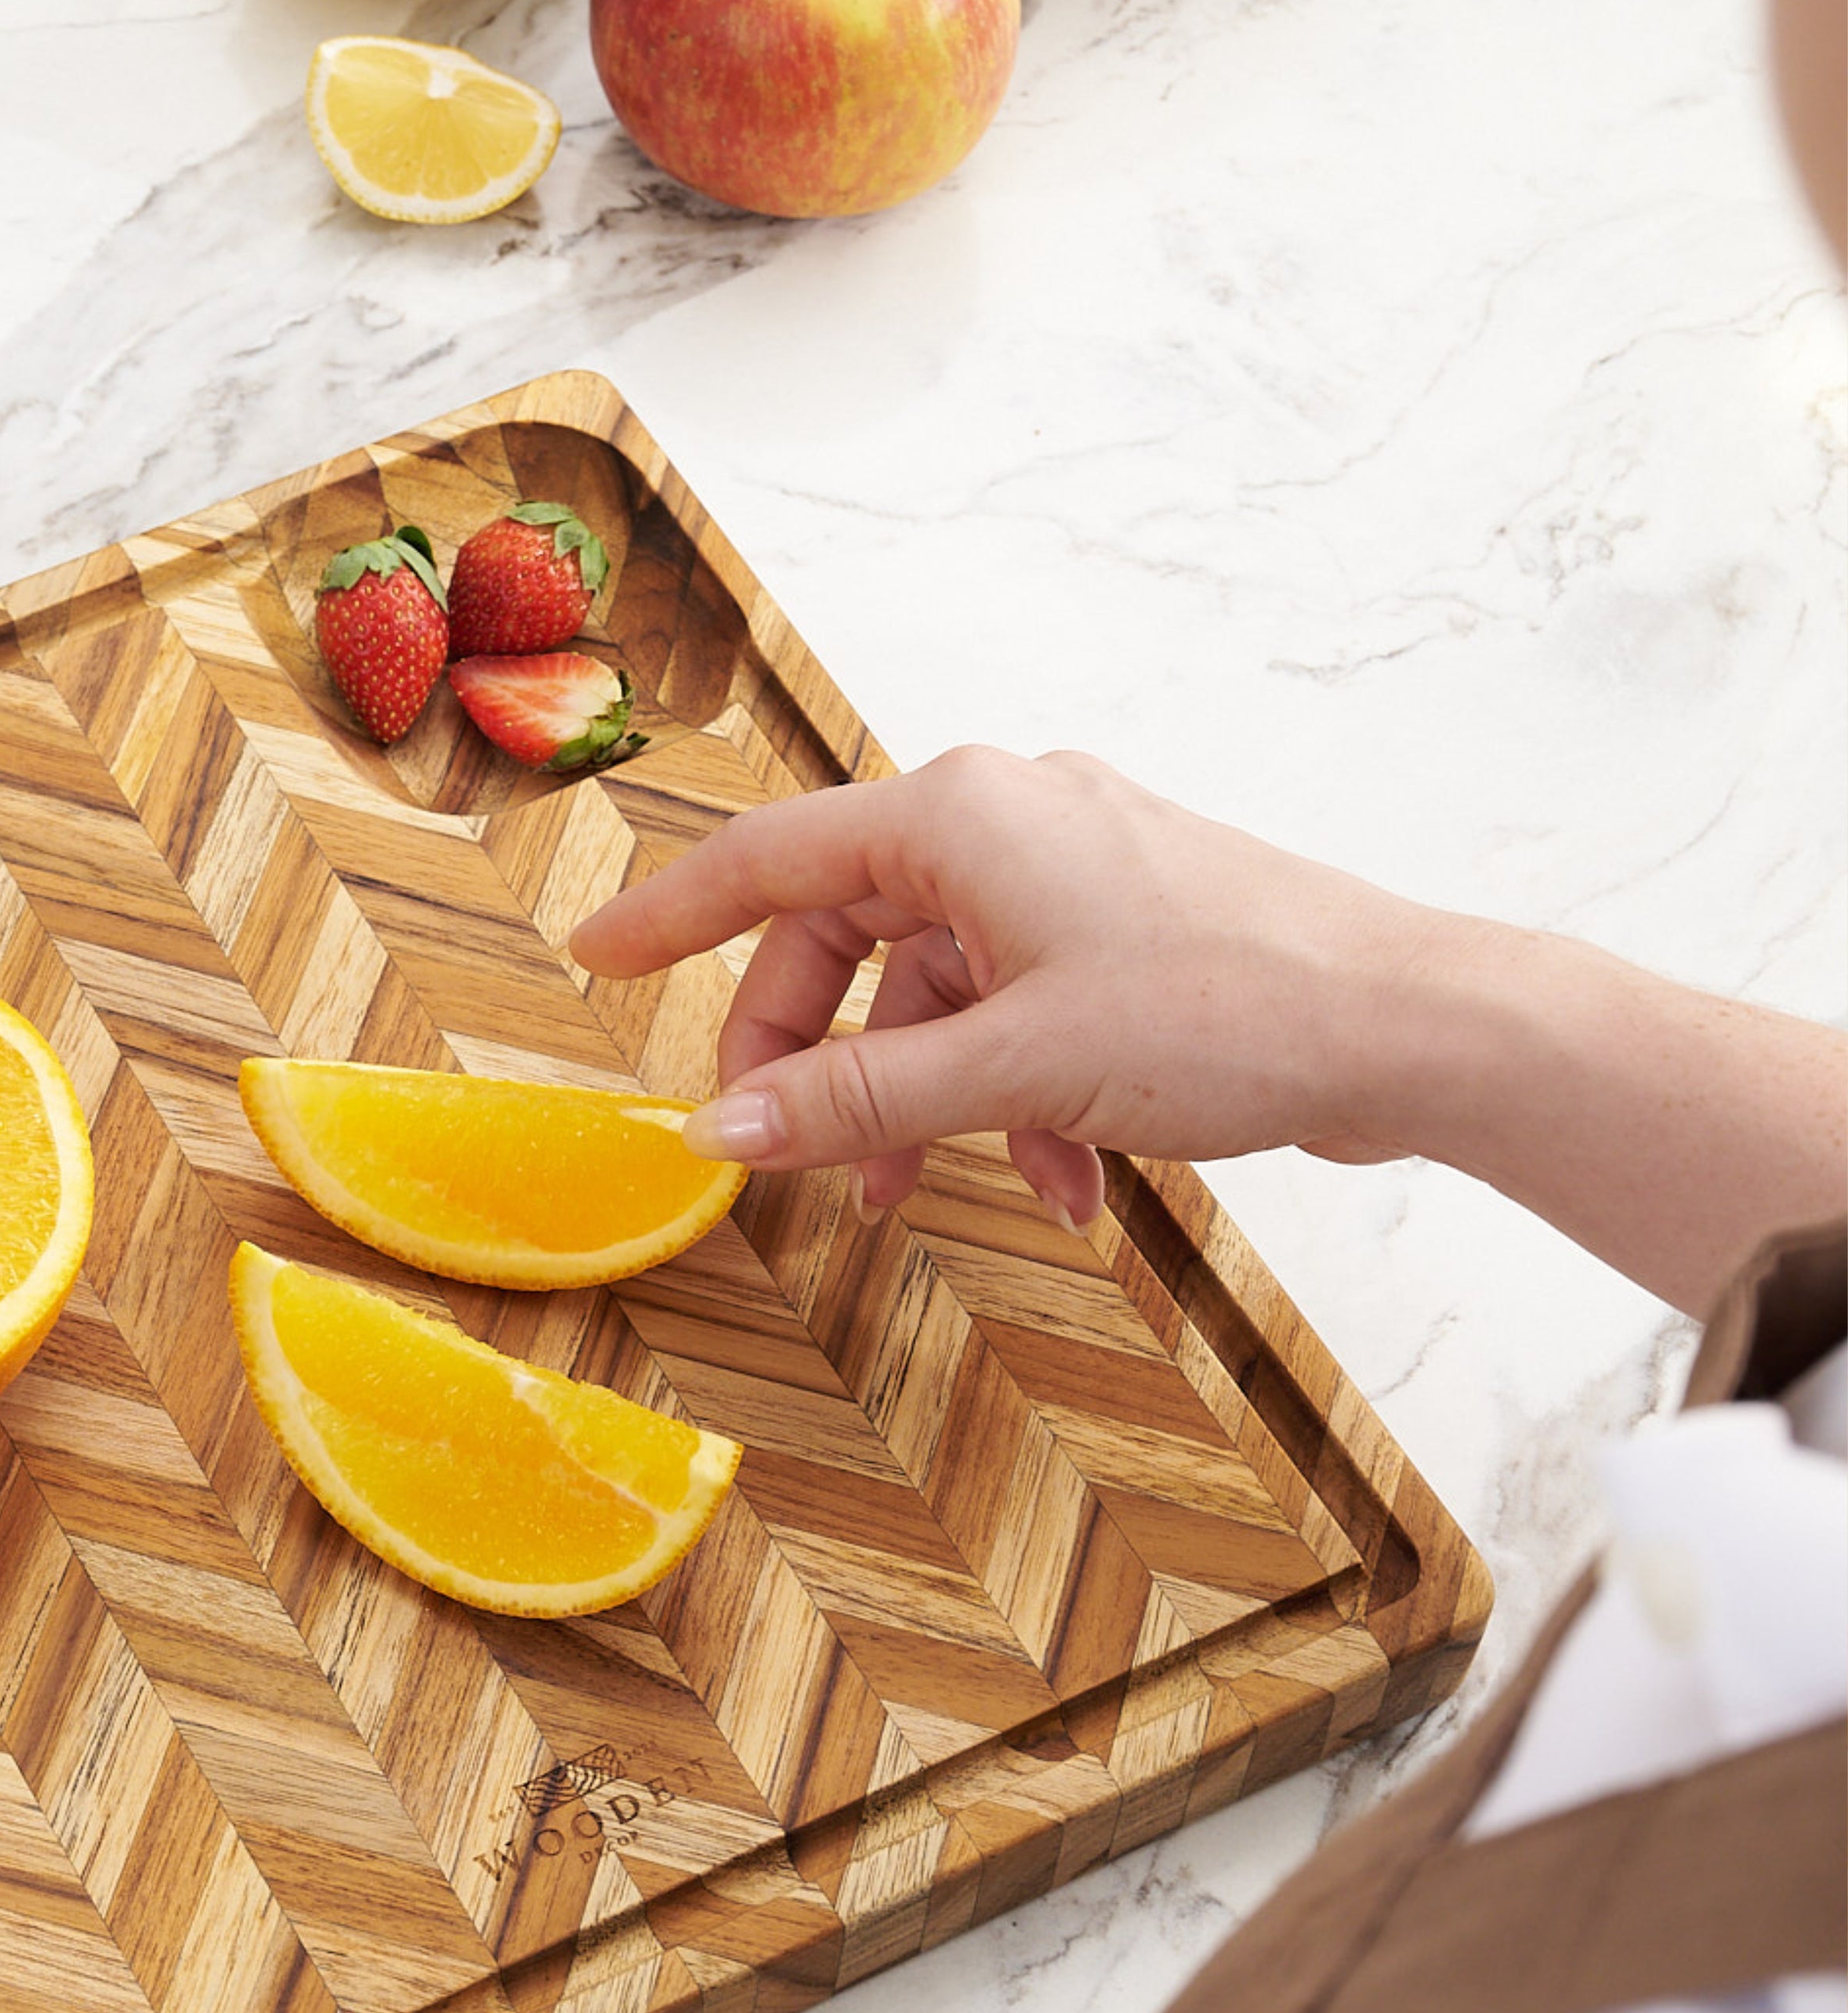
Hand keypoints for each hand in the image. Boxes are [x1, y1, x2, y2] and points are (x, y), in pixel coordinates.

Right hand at [568, 747, 1431, 1224]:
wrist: (1416, 1027)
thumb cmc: (1229, 1009)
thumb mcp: (1010, 1070)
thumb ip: (854, 1102)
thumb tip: (718, 1136)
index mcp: (959, 815)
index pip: (766, 859)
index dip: (670, 914)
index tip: (595, 953)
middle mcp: (1007, 820)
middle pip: (844, 934)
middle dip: (811, 1055)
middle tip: (781, 1152)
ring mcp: (1072, 872)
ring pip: (933, 986)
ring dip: (915, 1098)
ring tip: (913, 1197)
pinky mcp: (1126, 930)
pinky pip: (1017, 1008)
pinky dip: (1008, 1096)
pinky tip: (1057, 1183)